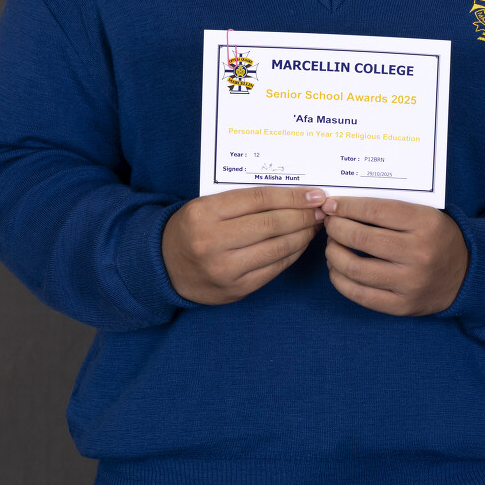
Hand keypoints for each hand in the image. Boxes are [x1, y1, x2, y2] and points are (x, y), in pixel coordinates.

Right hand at [162, 187, 326, 304]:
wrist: (163, 267)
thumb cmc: (192, 229)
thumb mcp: (207, 206)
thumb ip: (244, 201)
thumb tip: (293, 196)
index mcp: (204, 213)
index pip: (260, 199)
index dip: (292, 197)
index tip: (315, 195)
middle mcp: (212, 242)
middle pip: (272, 224)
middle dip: (303, 215)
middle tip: (321, 210)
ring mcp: (224, 269)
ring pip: (277, 247)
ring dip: (303, 235)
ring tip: (314, 225)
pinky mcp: (235, 289)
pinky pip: (274, 269)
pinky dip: (292, 254)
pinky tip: (300, 244)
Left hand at [321, 197, 468, 315]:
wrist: (466, 274)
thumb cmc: (438, 238)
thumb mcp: (426, 215)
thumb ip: (391, 209)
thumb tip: (345, 206)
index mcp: (426, 224)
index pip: (375, 210)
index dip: (347, 206)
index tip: (332, 205)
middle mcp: (419, 253)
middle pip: (361, 238)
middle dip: (336, 228)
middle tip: (330, 224)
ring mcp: (410, 282)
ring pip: (355, 268)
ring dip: (334, 254)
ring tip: (332, 246)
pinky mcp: (402, 305)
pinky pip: (360, 295)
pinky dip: (340, 281)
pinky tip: (337, 269)